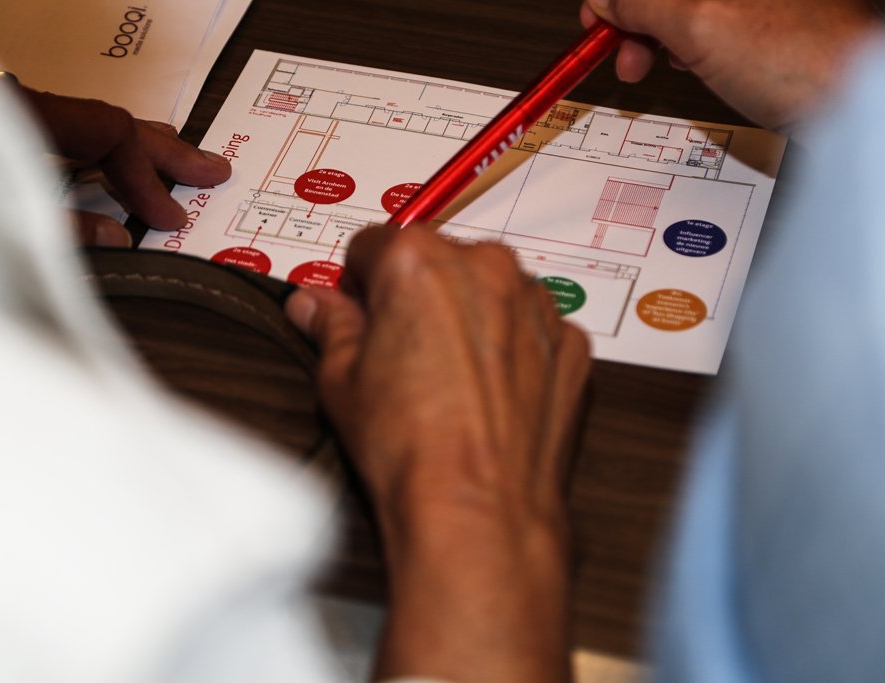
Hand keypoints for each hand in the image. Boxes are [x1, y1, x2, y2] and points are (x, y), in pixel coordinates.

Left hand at [21, 88, 231, 245]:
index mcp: (22, 115)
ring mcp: (9, 119)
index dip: (147, 178)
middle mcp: (21, 108)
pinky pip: (70, 136)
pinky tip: (118, 172)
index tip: (169, 217)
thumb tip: (118, 237)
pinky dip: (105, 155)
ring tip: (181, 164)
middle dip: (166, 153)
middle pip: (111, 122)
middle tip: (212, 171)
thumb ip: (63, 231)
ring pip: (91, 125)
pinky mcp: (1, 136)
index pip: (111, 133)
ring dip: (140, 149)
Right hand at [286, 226, 589, 681]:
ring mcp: (534, 304)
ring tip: (448, 381)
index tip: (360, 312)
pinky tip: (489, 394)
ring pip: (489, 292)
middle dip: (418, 297)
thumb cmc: (411, 449)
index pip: (373, 245)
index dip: (360, 284)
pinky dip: (514, 350)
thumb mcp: (341, 381)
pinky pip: (532, 329)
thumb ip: (330, 326)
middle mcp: (484, 268)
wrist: (478, 508)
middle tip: (402, 353)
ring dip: (469, 319)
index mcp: (418, 261)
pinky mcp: (569, 343)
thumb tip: (314, 306)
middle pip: (437, 261)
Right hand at [581, 0, 881, 129]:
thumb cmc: (801, 60)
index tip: (596, 23)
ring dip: (655, 34)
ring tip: (649, 66)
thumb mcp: (697, 23)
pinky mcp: (761, 25)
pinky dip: (685, 43)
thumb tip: (606, 1)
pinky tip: (685, 63)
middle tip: (623, 54)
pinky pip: (705, 24)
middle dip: (633, 18)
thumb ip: (642, 3)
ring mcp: (751, 4)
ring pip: (681, 9)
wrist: (857, 102)